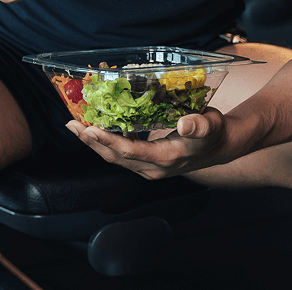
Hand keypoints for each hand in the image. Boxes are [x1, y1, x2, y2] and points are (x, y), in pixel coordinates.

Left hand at [66, 108, 232, 178]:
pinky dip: (104, 140)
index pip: (129, 151)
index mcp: (166, 159)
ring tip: (75, 125)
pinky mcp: (145, 162)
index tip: (89, 127)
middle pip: (114, 156)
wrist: (220, 146)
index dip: (107, 140)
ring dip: (93, 141)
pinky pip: (119, 153)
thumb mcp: (211, 125)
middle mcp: (153, 167)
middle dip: (91, 141)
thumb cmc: (214, 132)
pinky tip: (94, 127)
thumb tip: (184, 123)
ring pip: (114, 156)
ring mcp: (148, 167)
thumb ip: (199, 125)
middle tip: (71, 124)